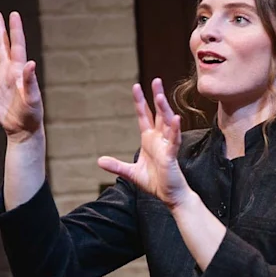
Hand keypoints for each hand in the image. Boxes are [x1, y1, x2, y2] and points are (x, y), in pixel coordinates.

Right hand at [0, 12, 43, 141]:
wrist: (22, 128)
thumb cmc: (31, 113)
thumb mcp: (32, 97)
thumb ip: (30, 80)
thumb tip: (30, 62)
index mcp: (19, 70)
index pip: (17, 45)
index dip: (15, 30)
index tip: (14, 14)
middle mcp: (8, 71)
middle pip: (2, 45)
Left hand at [98, 79, 191, 208]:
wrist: (168, 195)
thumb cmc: (155, 182)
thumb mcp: (130, 173)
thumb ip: (116, 165)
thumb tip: (99, 161)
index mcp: (149, 139)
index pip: (144, 116)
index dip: (140, 101)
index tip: (136, 86)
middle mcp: (159, 139)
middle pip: (158, 113)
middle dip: (157, 96)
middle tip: (156, 80)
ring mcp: (166, 145)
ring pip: (167, 123)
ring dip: (164, 109)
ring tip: (161, 95)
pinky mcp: (172, 155)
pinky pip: (174, 140)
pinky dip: (175, 129)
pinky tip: (176, 119)